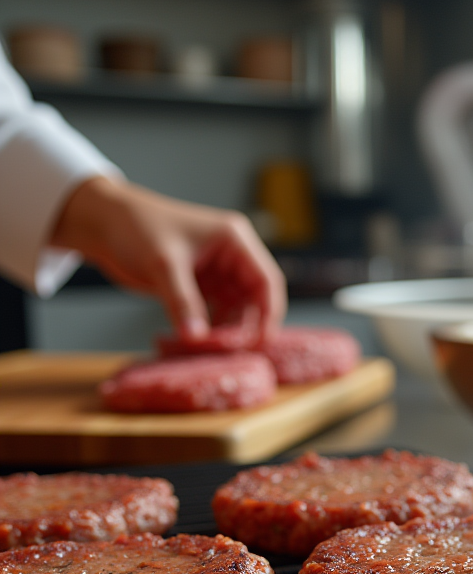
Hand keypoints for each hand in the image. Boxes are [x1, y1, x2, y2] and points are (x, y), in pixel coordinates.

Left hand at [50, 176, 286, 337]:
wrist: (102, 222)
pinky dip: (210, 329)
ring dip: (229, 330)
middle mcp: (231, 256)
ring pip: (237, 309)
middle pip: (255, 298)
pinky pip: (215, 312)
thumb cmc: (135, 227)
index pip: (266, 279)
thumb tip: (196, 338)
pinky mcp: (199, 285)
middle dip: (247, 325)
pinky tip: (199, 342)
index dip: (270, 312)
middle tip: (234, 351)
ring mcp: (216, 272)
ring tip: (214, 350)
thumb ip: (182, 302)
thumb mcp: (163, 265)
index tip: (261, 341)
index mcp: (234, 240)